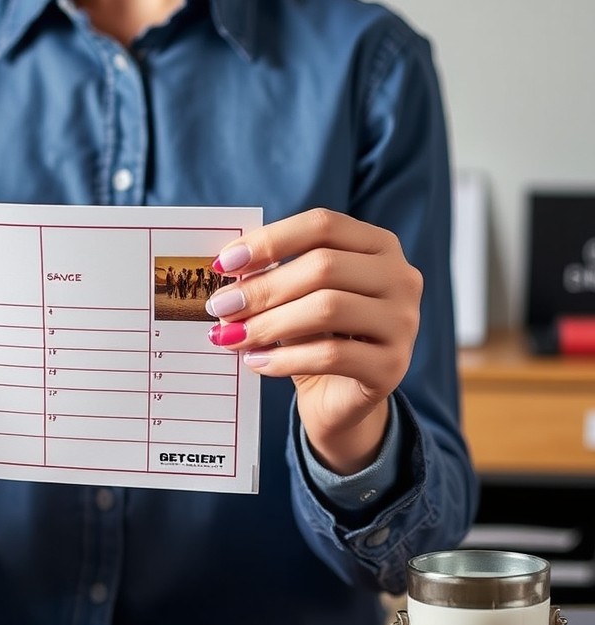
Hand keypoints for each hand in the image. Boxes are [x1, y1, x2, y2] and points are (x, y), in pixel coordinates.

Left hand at [206, 209, 422, 474]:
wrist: (339, 399)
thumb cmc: (314, 338)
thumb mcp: (294, 299)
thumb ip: (270, 278)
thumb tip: (228, 275)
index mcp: (378, 246)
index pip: (323, 225)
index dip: (270, 240)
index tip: (224, 264)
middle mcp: (400, 277)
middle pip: (324, 266)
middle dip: (263, 288)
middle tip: (220, 306)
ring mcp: (402, 323)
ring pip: (327, 308)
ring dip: (269, 323)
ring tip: (233, 336)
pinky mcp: (392, 366)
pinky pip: (331, 356)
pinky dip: (285, 358)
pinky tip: (256, 362)